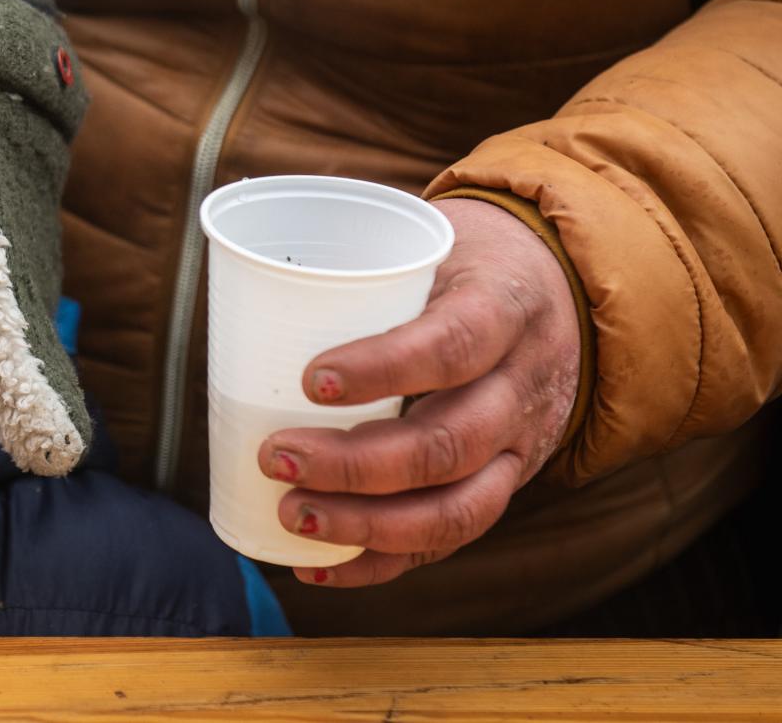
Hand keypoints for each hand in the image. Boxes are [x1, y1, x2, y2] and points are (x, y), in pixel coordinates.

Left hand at [257, 198, 580, 586]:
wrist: (562, 292)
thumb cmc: (464, 264)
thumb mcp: (434, 242)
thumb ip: (364, 268)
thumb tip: (246, 283)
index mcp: (505, 308)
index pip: (455, 345)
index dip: (385, 368)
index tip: (309, 380)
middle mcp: (523, 385)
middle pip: (450, 443)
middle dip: (356, 465)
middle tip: (274, 455)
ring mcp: (522, 445)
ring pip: (458, 508)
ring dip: (366, 524)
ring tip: (290, 514)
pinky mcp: (506, 485)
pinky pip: (450, 539)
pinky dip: (380, 560)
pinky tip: (316, 564)